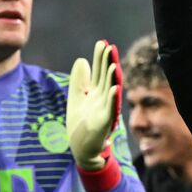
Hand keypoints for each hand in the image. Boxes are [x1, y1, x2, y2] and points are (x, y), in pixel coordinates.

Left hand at [67, 40, 122, 169]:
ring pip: (111, 91)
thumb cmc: (81, 124)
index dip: (101, 58)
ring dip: (113, 79)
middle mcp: (103, 99)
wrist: (82, 148)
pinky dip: (113, 99)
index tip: (102, 43)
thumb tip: (82, 59)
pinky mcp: (105, 123)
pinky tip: (115, 88)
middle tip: (110, 47)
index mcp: (96, 92)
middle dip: (108, 63)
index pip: (100, 71)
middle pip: (106, 78)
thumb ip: (79, 79)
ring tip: (114, 64)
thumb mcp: (76, 97)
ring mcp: (105, 110)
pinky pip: (110, 109)